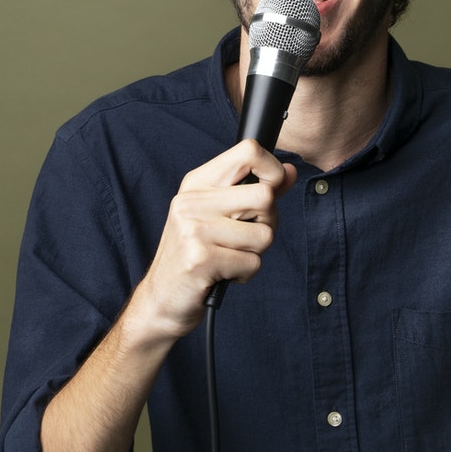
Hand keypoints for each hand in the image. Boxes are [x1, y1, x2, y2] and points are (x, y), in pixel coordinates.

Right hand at [134, 139, 296, 338]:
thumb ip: (255, 191)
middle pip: (265, 196)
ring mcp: (194, 229)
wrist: (161, 299)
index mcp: (197, 183)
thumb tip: (289, 171)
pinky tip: (223, 274)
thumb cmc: (195, 254)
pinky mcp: (200, 259)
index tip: (271, 189)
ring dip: (254, 253)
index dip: (272, 171)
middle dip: (267, 222)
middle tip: (245, 237)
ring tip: (229, 257)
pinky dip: (245, 274)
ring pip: (264, 234)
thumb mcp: (220, 215)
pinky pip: (253, 263)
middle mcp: (192, 201)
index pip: (248, 151)